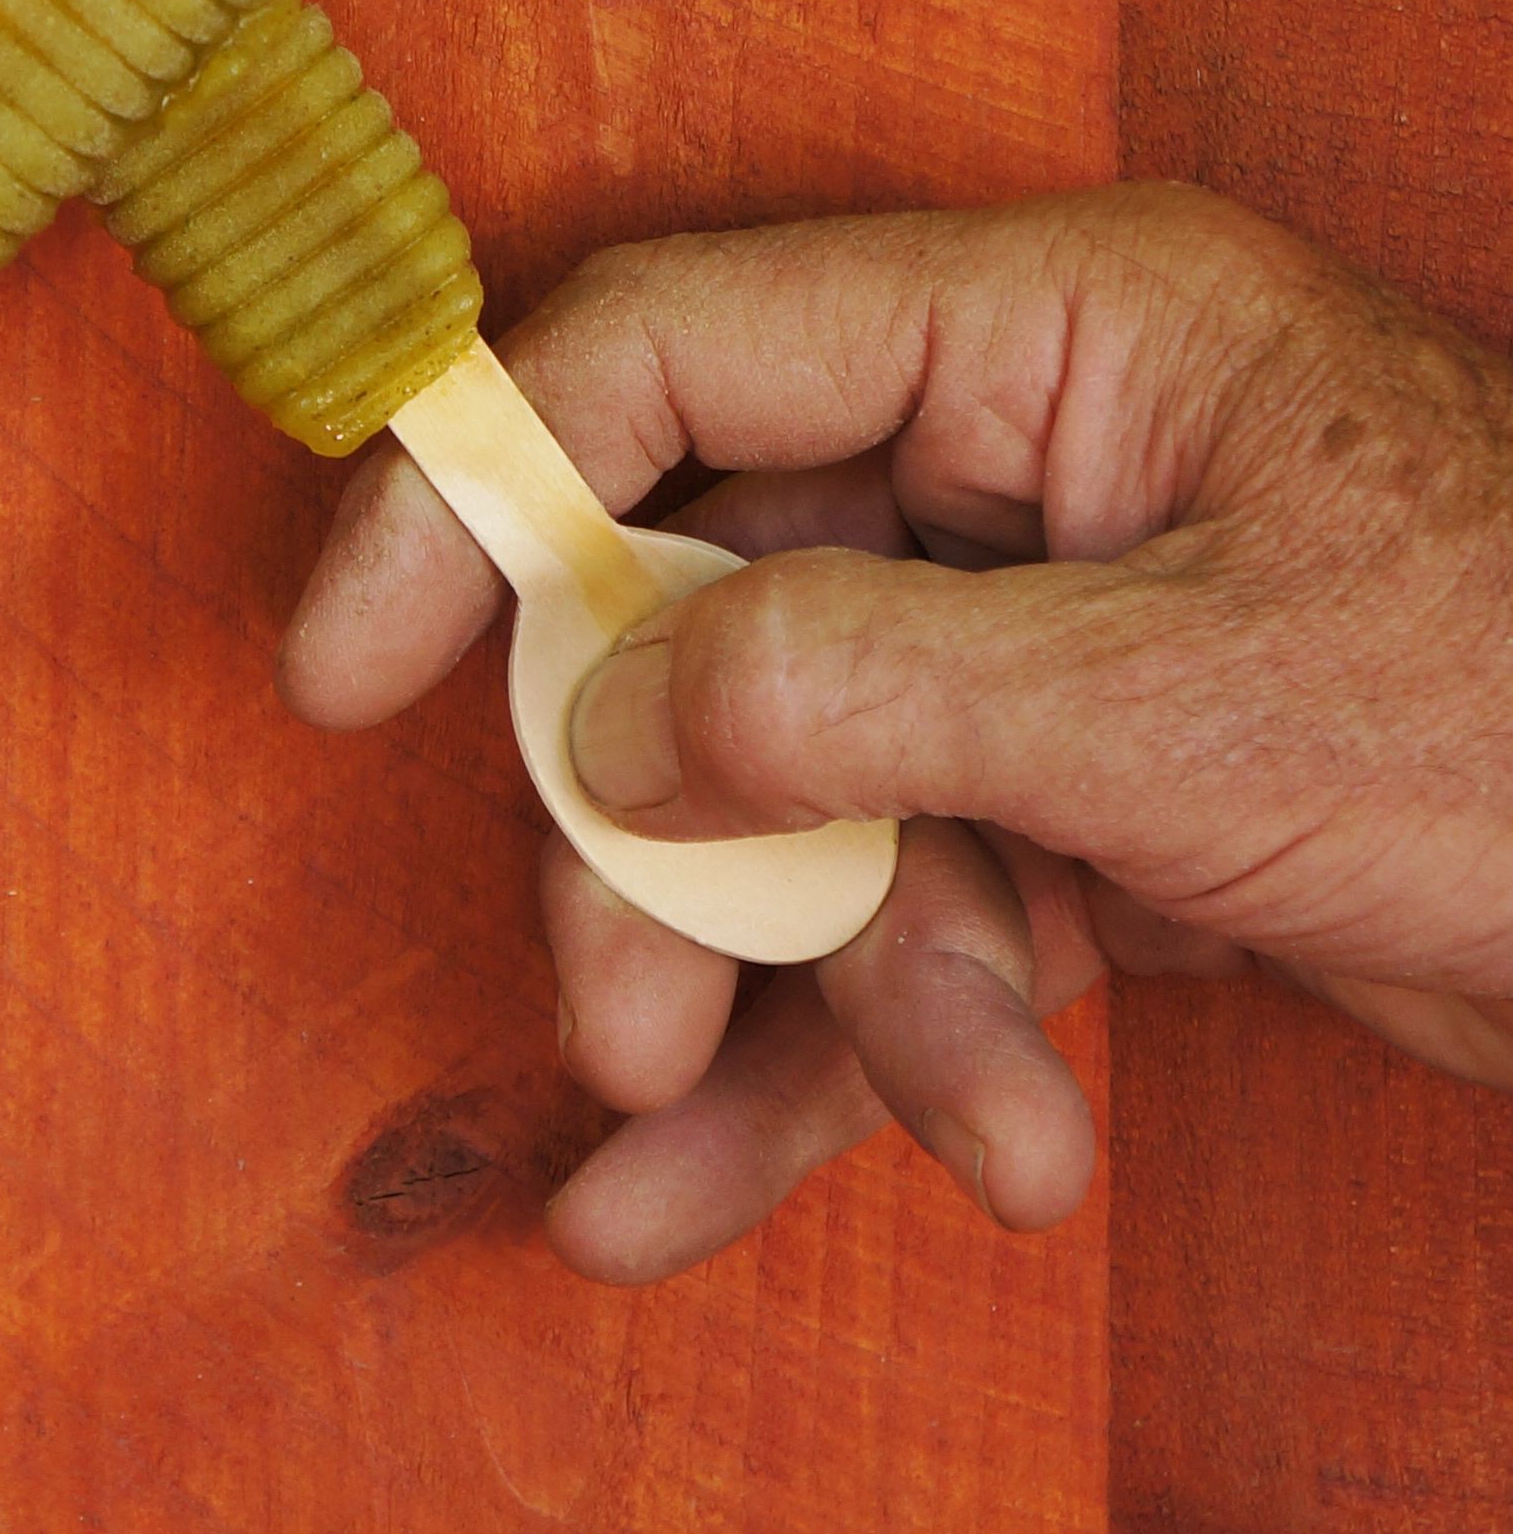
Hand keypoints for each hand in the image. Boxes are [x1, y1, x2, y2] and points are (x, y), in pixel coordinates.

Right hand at [281, 186, 1512, 1282]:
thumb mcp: (1192, 705)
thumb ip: (865, 687)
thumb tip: (606, 714)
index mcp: (1049, 335)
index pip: (663, 357)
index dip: (470, 498)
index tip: (340, 677)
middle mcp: (1021, 463)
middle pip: (702, 616)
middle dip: (667, 849)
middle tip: (622, 1019)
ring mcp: (1046, 641)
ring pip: (799, 799)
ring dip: (828, 997)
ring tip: (922, 1146)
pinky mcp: (1090, 805)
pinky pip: (905, 909)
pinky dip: (856, 1054)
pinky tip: (742, 1198)